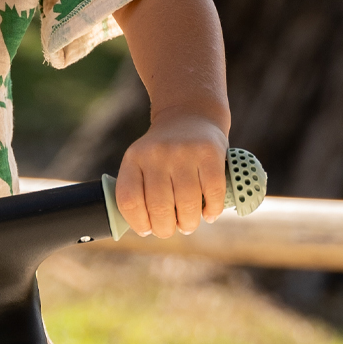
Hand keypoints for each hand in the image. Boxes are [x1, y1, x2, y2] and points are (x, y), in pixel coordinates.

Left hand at [115, 113, 227, 237]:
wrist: (191, 113)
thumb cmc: (165, 151)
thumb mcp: (143, 160)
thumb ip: (140, 189)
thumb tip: (146, 228)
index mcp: (135, 158)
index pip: (130, 200)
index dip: (138, 222)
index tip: (147, 229)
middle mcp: (158, 154)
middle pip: (159, 207)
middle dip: (165, 229)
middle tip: (171, 229)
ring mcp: (185, 153)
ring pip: (187, 204)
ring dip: (188, 223)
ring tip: (188, 225)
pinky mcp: (210, 154)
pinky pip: (213, 193)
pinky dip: (212, 210)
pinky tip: (208, 214)